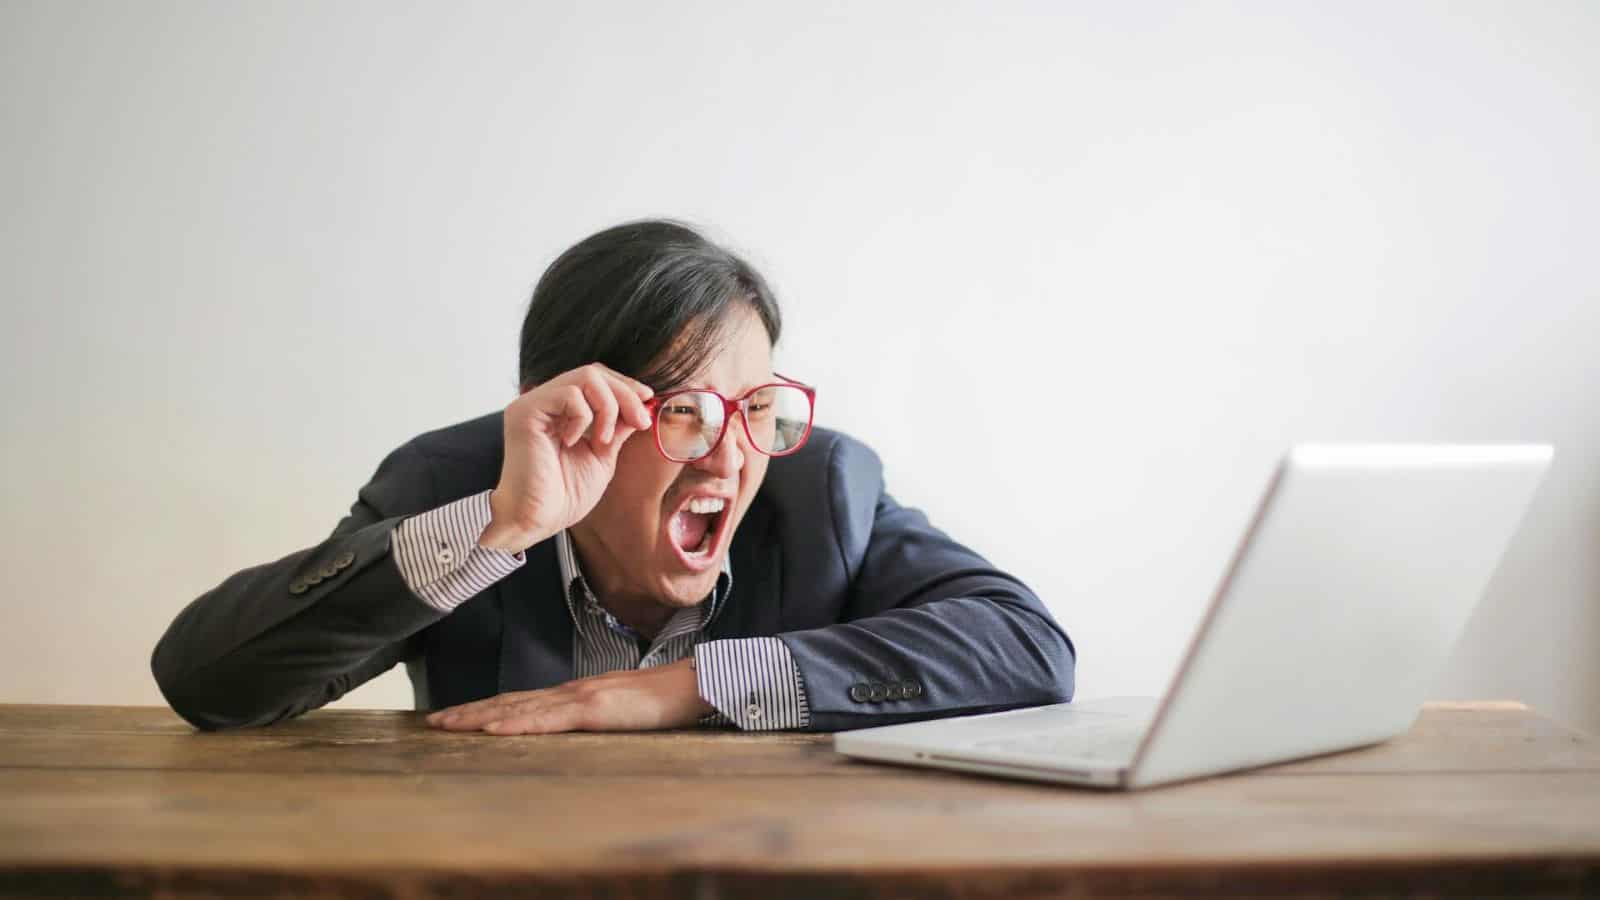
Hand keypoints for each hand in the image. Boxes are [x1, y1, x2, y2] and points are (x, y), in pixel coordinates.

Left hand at [425, 658, 714, 733]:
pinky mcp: (595, 709)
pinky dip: (518, 723)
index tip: (457, 715)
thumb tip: (572, 725)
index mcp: (576, 694)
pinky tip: (494, 729)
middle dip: (470, 711)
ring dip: (481, 716)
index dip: (487, 708)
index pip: (522, 701)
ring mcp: (581, 697)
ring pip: (521, 707)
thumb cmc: (663, 699)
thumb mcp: (620, 710)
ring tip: (449, 724)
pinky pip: (549, 719)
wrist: (692, 684)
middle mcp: (571, 691)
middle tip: (433, 720)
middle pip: (511, 701)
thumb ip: (594, 715)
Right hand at [478, 363, 653, 553]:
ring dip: (608, 407)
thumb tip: (641, 405)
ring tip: (603, 441)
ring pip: (585, 377)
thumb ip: (617, 428)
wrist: (538, 520)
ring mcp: (533, 404)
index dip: (624, 385)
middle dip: (624, 394)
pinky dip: (583, 417)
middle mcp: (544, 402)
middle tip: (641, 420)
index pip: (595, 379)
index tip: (648, 400)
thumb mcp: (602, 455)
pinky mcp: (525, 412)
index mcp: (560, 411)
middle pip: (593, 372)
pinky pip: (568, 394)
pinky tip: (574, 442)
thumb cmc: (563, 495)